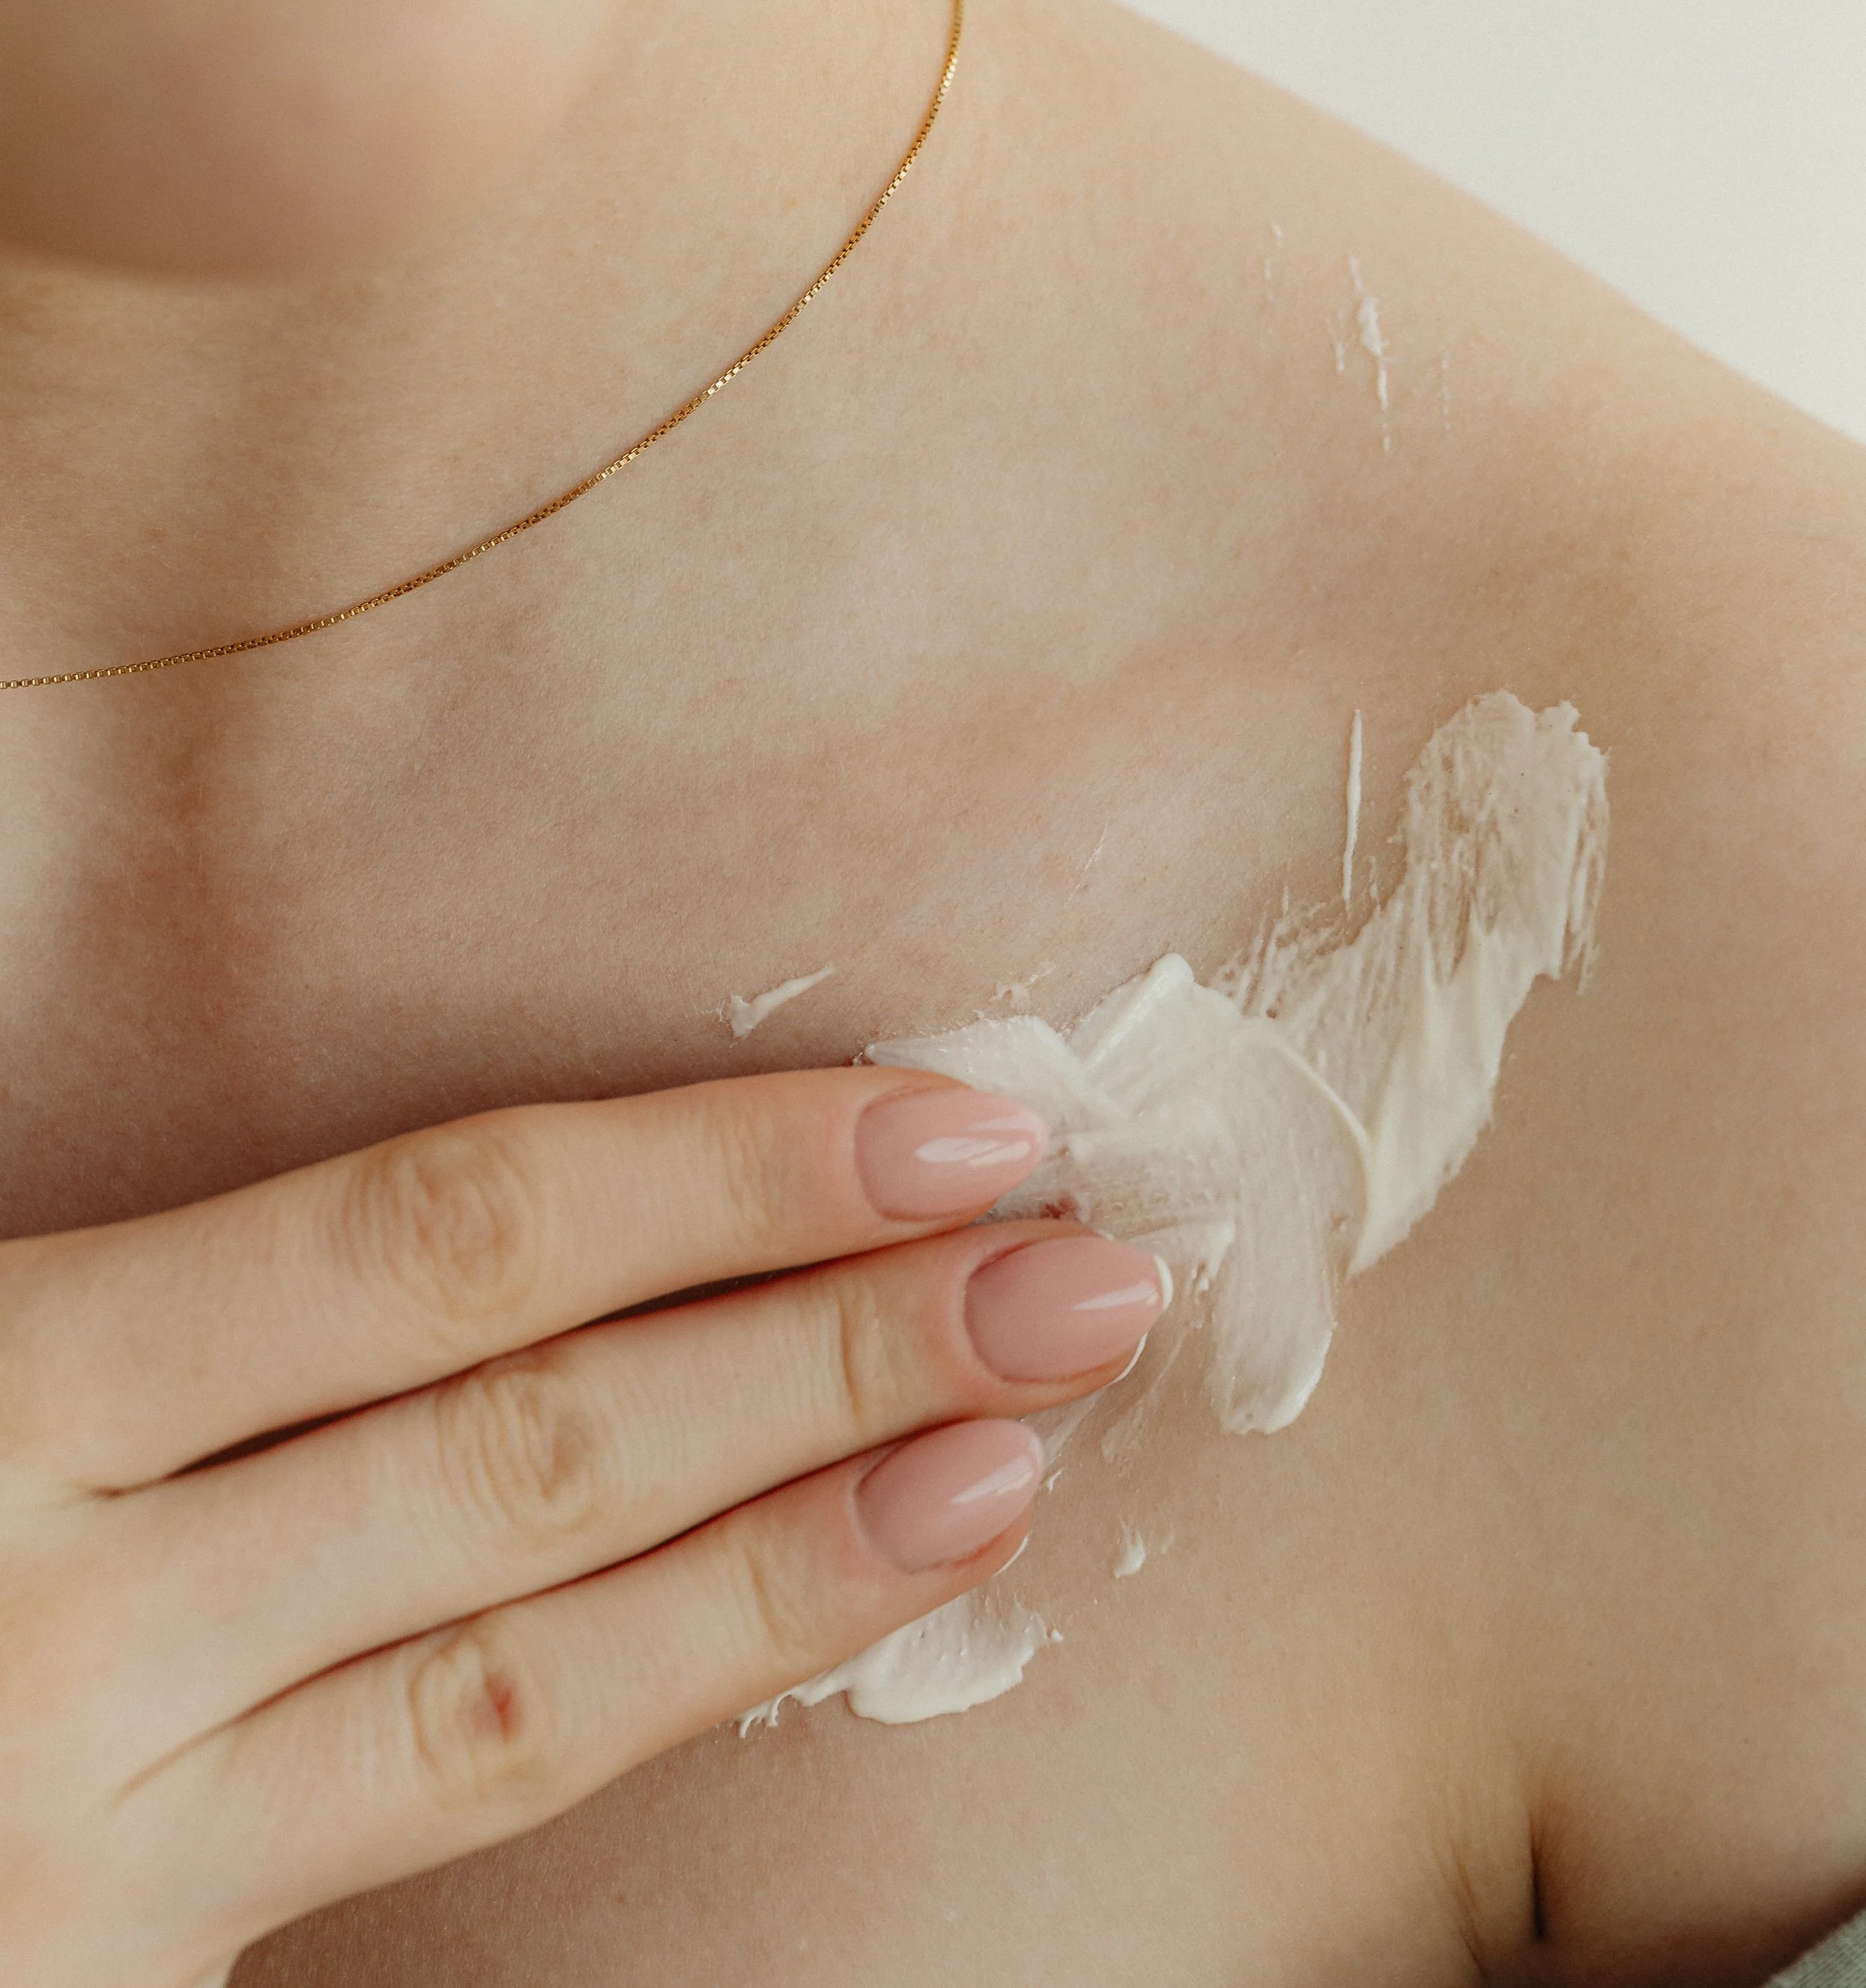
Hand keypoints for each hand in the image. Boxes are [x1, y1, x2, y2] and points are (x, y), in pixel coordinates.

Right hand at [0, 1068, 1163, 1985]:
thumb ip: (167, 1300)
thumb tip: (496, 1208)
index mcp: (7, 1383)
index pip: (432, 1244)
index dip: (710, 1175)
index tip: (948, 1115)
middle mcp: (54, 1595)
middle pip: (526, 1441)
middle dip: (831, 1340)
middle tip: (1085, 1259)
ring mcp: (88, 1827)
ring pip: (518, 1663)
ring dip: (801, 1538)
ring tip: (1021, 1437)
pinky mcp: (116, 1987)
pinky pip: (443, 1813)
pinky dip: (662, 1692)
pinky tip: (830, 1605)